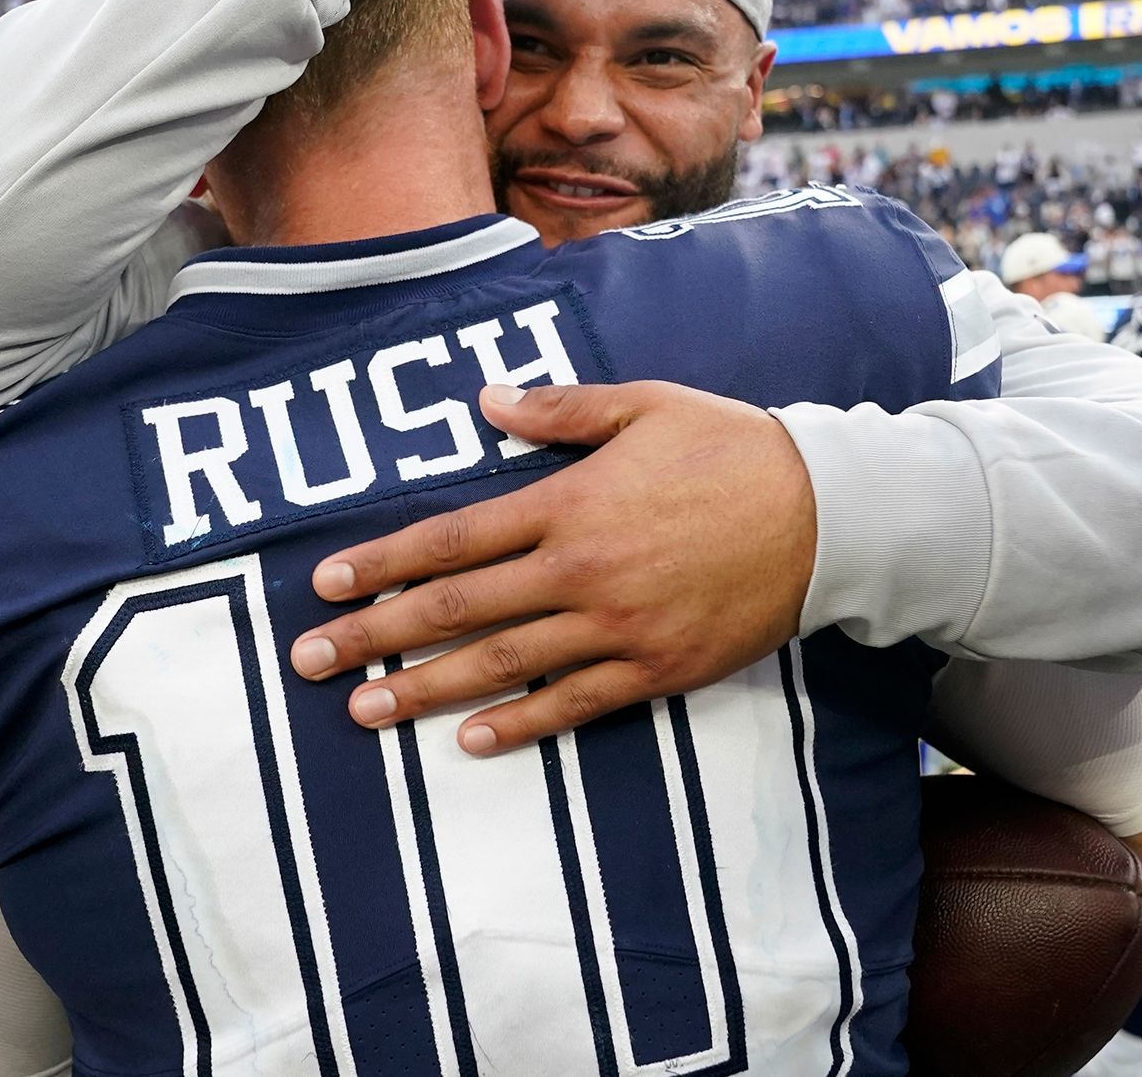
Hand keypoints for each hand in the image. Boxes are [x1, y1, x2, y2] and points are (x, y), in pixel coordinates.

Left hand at [291, 381, 816, 754]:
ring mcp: (618, 627)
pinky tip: (471, 740)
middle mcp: (581, 571)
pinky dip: (522, 724)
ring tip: (367, 710)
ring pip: (504, 664)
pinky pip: (576, 703)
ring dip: (428, 689)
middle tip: (313, 662)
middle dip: (378, 636)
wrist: (828, 515)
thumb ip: (558, 410)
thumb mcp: (644, 406)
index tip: (328, 586)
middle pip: (459, 610)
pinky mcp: (657, 668)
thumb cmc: (732, 448)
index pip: (453, 540)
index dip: (383, 564)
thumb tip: (485, 401)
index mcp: (569, 503)